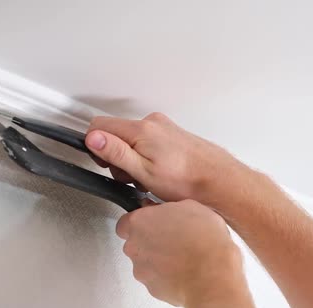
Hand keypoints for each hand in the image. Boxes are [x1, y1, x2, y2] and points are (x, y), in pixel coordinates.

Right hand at [85, 113, 245, 202]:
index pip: (99, 126)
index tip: (106, 165)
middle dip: (117, 158)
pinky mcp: (171, 135)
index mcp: (141, 129)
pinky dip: (147, 157)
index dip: (97, 148)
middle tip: (131, 178)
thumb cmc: (187, 180)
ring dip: (133, 160)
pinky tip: (159, 173)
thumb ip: (116, 153)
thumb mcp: (144, 172)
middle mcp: (152, 122)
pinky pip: (148, 142)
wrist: (218, 181)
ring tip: (148, 179)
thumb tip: (93, 138)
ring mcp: (163, 127)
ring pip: (132, 140)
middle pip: (116, 134)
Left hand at [116, 199, 244, 306]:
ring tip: (182, 256)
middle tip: (172, 238)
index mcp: (139, 222)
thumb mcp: (191, 206)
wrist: (211, 274)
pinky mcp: (152, 288)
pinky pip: (156, 279)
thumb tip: (170, 210)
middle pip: (135, 243)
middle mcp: (135, 246)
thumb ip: (170, 207)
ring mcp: (142, 269)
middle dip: (150, 241)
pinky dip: (167, 276)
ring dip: (159, 259)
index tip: (153, 222)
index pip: (125, 222)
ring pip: (145, 262)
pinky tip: (184, 270)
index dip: (141, 223)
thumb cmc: (203, 240)